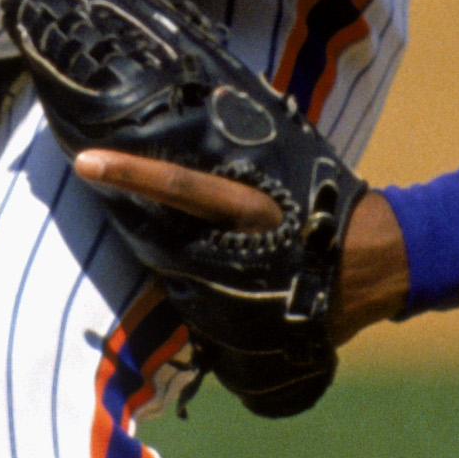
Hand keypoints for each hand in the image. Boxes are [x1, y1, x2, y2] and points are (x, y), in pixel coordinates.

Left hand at [73, 149, 411, 339]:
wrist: (375, 266)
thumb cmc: (328, 204)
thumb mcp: (288, 169)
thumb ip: (238, 165)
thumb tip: (197, 126)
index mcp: (248, 206)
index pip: (177, 186)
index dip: (129, 174)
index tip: (84, 161)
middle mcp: (235, 250)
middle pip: (160, 240)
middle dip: (139, 229)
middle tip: (136, 212)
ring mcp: (235, 297)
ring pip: (175, 280)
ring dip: (178, 269)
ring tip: (221, 258)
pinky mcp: (241, 331)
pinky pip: (199, 313)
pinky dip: (201, 299)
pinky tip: (229, 292)